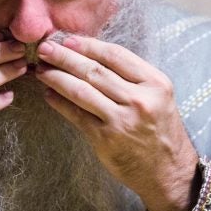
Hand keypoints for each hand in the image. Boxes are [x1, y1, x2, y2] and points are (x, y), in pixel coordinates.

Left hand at [34, 36, 198, 210]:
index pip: (116, 55)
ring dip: (57, 77)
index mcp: (155, 83)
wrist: (169, 172)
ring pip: (81, 91)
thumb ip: (132, 78)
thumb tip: (91, 56)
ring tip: (41, 70)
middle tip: (45, 48)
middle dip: (65, 57)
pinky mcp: (106, 139)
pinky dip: (59, 103)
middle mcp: (139, 99)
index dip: (88, 45)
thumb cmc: (160, 131)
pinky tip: (48, 94)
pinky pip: (76, 115)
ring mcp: (122, 120)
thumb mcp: (158, 97)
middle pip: (95, 70)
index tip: (68, 39)